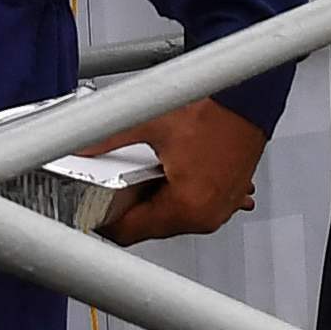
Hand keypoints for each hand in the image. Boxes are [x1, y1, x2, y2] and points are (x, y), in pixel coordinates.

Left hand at [101, 93, 270, 246]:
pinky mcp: (229, 196)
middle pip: (151, 227)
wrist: (247, 96)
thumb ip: (108, 137)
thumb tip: (83, 145)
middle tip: (113, 182)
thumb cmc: (213, 110)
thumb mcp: (150, 125)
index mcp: (187, 207)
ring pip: (172, 217)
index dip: (105, 220)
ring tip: (145, 171)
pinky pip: (194, 206)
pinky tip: (170, 173)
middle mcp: (207, 215)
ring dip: (154, 199)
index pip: (131, 233)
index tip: (93, 209)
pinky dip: (178, 194)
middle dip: (129, 206)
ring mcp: (221, 207)